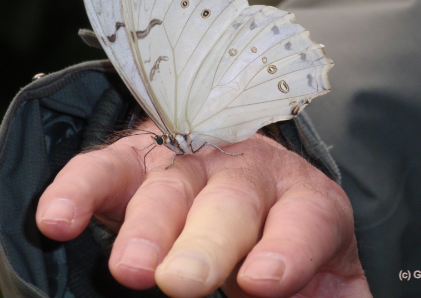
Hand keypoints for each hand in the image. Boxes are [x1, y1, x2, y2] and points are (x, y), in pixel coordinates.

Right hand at [36, 119, 370, 297]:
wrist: (239, 174)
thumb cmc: (281, 230)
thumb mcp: (322, 265)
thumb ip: (335, 292)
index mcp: (300, 198)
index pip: (304, 219)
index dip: (287, 248)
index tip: (263, 280)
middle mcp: (245, 172)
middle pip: (230, 200)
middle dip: (206, 241)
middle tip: (180, 282)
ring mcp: (188, 162)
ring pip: (167, 184)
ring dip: (146, 224)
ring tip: (130, 267)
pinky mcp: (138, 160)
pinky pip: (105, 167)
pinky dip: (81, 189)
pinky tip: (59, 218)